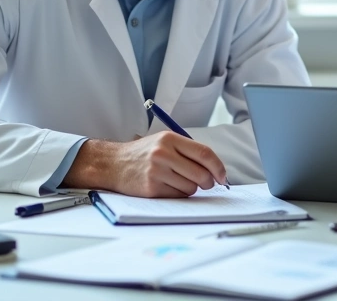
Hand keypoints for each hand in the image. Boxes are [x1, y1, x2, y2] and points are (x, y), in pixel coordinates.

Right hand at [64, 133, 227, 197]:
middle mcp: (163, 154)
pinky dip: (178, 195)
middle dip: (208, 182)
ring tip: (177, 181)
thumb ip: (188, 152)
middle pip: (201, 173)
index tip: (222, 176)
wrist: (113, 164)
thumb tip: (214, 169)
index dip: (218, 167)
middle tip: (206, 183)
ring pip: (190, 187)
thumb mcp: (164, 142)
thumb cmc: (143, 154)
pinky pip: (178, 196)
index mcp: (170, 139)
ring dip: (190, 188)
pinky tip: (168, 187)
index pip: (204, 153)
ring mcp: (156, 171)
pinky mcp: (151, 188)